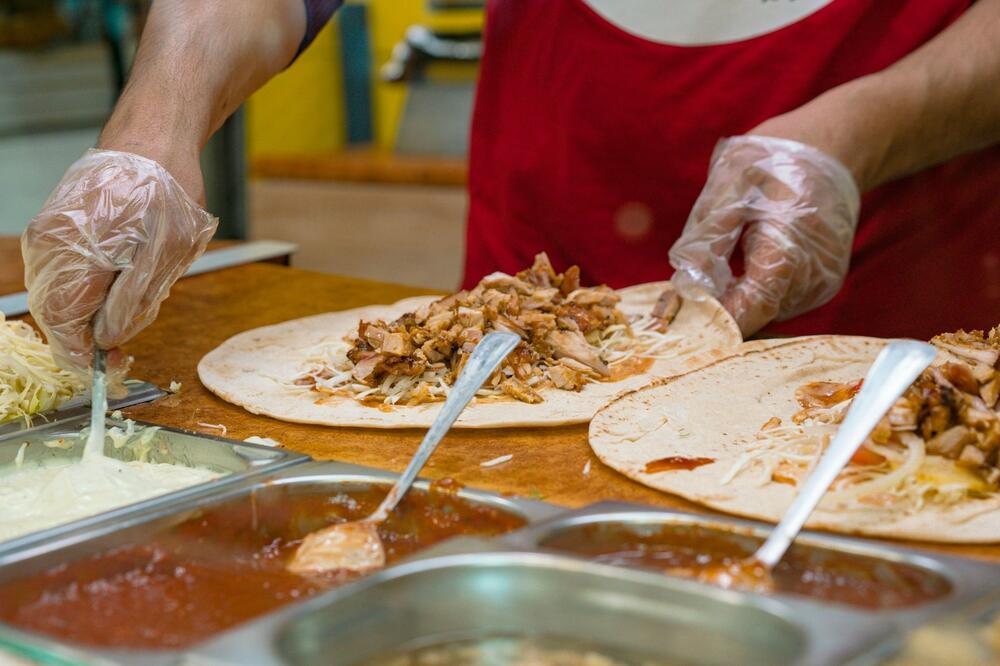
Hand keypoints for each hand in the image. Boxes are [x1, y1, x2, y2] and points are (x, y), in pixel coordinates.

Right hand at [21, 149, 216, 368]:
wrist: (154, 137)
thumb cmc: (165, 192)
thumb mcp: (162, 258)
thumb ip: (130, 305)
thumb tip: (107, 341)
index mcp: (69, 257)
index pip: (62, 330)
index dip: (88, 357)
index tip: (117, 366)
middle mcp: (48, 247)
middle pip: (61, 315)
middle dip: (100, 329)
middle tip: (142, 318)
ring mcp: (49, 234)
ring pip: (68, 295)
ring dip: (104, 303)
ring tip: (146, 278)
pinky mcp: (60, 226)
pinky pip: (74, 271)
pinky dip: (101, 281)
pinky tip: (133, 264)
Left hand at [669, 135, 859, 335]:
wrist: (833, 146)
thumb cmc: (776, 160)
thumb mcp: (730, 185)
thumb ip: (707, 238)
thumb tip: (685, 284)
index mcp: (790, 252)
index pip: (748, 311)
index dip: (712, 318)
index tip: (679, 313)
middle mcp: (813, 278)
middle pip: (755, 314)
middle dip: (720, 304)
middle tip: (689, 284)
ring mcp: (821, 284)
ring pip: (767, 309)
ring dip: (739, 295)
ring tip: (727, 256)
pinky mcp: (822, 283)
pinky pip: (781, 298)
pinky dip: (756, 287)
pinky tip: (750, 257)